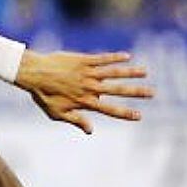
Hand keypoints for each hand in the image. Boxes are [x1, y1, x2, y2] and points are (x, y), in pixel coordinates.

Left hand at [14, 50, 151, 133]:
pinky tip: (127, 56)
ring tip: (145, 72)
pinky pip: (102, 58)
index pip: (109, 110)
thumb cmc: (43, 95)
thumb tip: (91, 130)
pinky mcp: (83, 60)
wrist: (33, 73)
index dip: (125, 113)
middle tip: (152, 93)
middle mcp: (90, 87)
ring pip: (113, 72)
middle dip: (136, 92)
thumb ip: (76, 120)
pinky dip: (114, 57)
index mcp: (85, 101)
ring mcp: (87, 72)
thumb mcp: (57, 113)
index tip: (139, 116)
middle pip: (117, 90)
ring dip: (130, 72)